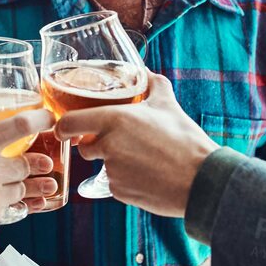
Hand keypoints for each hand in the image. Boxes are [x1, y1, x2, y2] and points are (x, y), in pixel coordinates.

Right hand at [0, 95, 55, 257]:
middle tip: (41, 161)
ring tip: (33, 185)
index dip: (40, 120)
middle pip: (29, 162)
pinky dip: (9, 205)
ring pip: (22, 189)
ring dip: (25, 185)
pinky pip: (9, 210)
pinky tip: (8, 204)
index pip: (20, 125)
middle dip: (37, 161)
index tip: (47, 119)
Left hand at [54, 73, 215, 216]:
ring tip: (142, 159)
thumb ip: (153, 84)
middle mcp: (108, 145)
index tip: (64, 129)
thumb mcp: (168, 105)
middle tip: (118, 141)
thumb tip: (145, 72)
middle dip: (94, 144)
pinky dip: (125, 180)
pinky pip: (113, 184)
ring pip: (102, 165)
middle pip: (84, 147)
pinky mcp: (119, 192)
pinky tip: (146, 175)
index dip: (63, 127)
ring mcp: (112, 171)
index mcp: (115, 119)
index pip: (69, 123)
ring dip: (114, 162)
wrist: (201, 180)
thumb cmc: (185, 140)